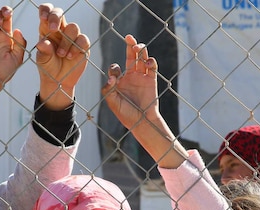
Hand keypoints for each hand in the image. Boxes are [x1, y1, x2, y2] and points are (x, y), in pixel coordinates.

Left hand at [36, 4, 89, 109]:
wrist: (59, 81)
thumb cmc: (48, 68)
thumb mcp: (42, 60)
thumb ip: (43, 51)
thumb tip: (43, 42)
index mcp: (47, 29)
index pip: (47, 12)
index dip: (46, 10)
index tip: (43, 17)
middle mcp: (60, 29)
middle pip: (60, 13)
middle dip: (56, 18)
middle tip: (53, 30)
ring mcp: (72, 36)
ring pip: (73, 27)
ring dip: (66, 41)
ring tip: (61, 55)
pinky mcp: (82, 45)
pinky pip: (83, 39)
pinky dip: (76, 47)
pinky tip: (70, 56)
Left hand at [102, 35, 187, 167]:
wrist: (141, 122)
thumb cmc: (125, 114)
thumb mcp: (112, 102)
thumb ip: (108, 89)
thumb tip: (112, 77)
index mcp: (119, 81)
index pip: (115, 67)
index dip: (114, 68)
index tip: (115, 78)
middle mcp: (130, 76)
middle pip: (130, 56)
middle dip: (130, 46)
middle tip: (129, 37)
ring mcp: (141, 77)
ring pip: (142, 58)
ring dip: (141, 50)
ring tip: (139, 46)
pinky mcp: (151, 80)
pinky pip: (152, 67)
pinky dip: (151, 62)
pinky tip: (148, 61)